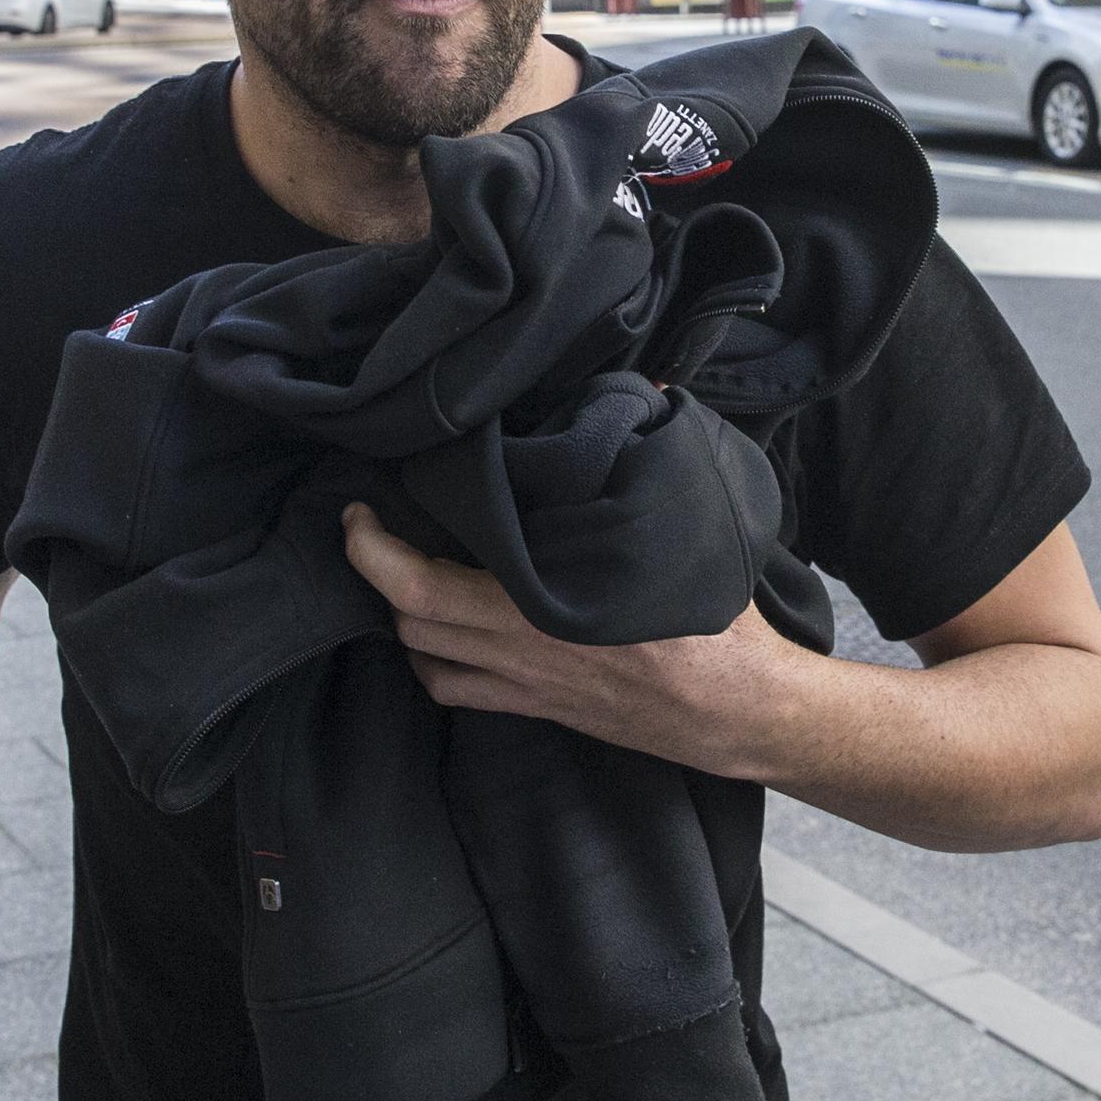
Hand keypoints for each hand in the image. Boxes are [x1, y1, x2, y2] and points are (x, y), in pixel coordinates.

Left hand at [339, 503, 801, 775]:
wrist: (742, 711)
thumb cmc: (719, 622)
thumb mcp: (688, 531)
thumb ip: (653, 463)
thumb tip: (651, 390)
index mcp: (540, 605)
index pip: (419, 582)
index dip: (371, 548)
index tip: (358, 509)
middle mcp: (517, 650)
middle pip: (408, 619)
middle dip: (375, 571)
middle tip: (370, 527)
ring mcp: (524, 687)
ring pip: (424, 659)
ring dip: (402, 616)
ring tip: (401, 572)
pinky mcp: (538, 711)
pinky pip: (458, 693)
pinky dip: (431, 664)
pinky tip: (441, 634)